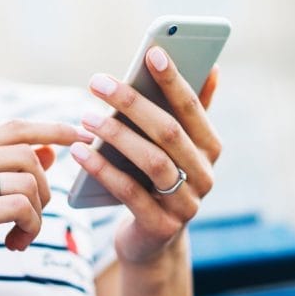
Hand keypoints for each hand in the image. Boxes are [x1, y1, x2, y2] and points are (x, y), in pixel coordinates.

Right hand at [0, 120, 92, 295]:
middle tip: (33, 220)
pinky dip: (30, 227)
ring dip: (37, 214)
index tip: (84, 136)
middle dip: (43, 189)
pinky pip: (21, 205)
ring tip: (22, 237)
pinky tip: (15, 245)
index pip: (14, 128)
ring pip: (27, 180)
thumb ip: (11, 174)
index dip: (53, 129)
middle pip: (25, 153)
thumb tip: (50, 147)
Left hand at [71, 47, 220, 263]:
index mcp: (210, 148)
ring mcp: (186, 204)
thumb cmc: (158, 180)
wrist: (152, 242)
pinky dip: (104, 170)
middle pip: (169, 131)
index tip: (152, 53)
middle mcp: (205, 175)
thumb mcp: (176, 147)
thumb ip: (191, 111)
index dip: (173, 80)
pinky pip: (130, 193)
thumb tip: (214, 67)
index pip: (192, 107)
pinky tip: (81, 152)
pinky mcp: (161, 227)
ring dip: (116, 135)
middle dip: (132, 102)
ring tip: (85, 116)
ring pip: (152, 162)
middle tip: (97, 82)